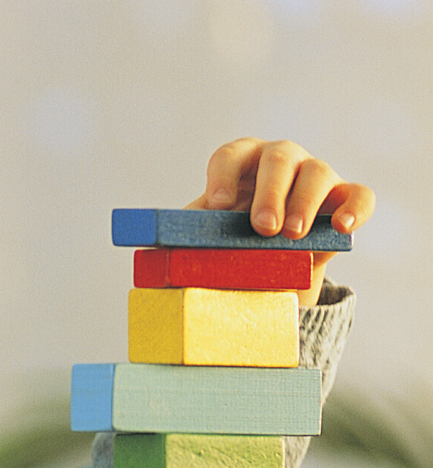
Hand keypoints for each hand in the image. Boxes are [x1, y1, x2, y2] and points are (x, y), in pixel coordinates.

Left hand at [188, 137, 374, 304]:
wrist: (269, 274)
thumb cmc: (228, 252)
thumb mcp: (203, 249)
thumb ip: (182, 247)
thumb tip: (147, 261)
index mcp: (238, 167)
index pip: (230, 154)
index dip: (224, 175)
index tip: (217, 206)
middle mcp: (279, 162)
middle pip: (279, 157)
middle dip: (270, 191)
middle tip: (262, 228)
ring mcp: (315, 178)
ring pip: (318, 172)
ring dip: (304, 202)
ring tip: (291, 236)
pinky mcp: (344, 202)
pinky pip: (359, 196)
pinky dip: (353, 208)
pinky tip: (341, 228)